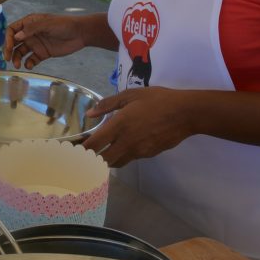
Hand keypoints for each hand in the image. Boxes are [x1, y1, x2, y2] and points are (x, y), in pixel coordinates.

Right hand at [3, 13, 89, 68]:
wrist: (80, 34)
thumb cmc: (64, 25)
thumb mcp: (47, 24)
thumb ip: (32, 29)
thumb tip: (16, 37)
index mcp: (29, 23)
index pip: (12, 30)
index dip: (9, 39)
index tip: (9, 47)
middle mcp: (30, 34)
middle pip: (14, 43)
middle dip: (9, 51)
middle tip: (7, 59)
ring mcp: (36, 44)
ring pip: (21, 52)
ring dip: (17, 58)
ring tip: (17, 65)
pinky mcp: (42, 53)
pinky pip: (31, 59)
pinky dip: (28, 63)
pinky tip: (29, 65)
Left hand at [81, 87, 195, 167]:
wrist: (185, 113)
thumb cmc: (157, 100)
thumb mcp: (130, 95)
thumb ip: (108, 104)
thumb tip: (89, 113)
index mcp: (118, 125)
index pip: (93, 145)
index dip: (80, 150)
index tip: (73, 149)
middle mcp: (126, 142)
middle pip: (102, 160)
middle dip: (91, 160)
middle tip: (84, 154)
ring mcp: (138, 151)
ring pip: (116, 163)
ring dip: (106, 160)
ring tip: (100, 152)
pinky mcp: (148, 155)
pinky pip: (130, 159)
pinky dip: (121, 156)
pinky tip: (121, 147)